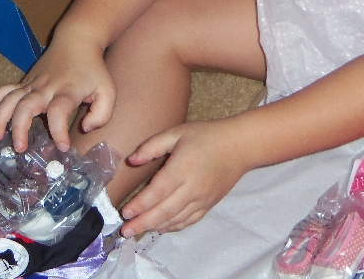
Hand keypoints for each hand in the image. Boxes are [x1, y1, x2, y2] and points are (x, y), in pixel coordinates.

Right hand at [0, 32, 114, 152]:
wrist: (77, 42)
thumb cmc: (93, 70)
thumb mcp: (107, 91)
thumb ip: (102, 113)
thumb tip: (85, 128)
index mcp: (67, 91)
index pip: (59, 112)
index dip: (59, 130)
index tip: (62, 147)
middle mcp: (46, 88)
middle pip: (27, 106)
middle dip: (20, 128)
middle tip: (20, 148)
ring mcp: (32, 84)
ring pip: (10, 99)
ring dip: (0, 118)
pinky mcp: (24, 83)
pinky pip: (3, 90)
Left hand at [119, 119, 250, 236]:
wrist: (239, 146)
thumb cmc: (206, 136)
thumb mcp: (177, 133)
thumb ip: (152, 146)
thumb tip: (132, 160)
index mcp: (182, 168)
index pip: (157, 192)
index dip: (140, 205)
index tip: (125, 212)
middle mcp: (192, 188)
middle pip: (164, 211)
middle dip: (142, 223)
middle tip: (125, 230)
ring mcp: (202, 199)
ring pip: (175, 219)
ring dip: (155, 227)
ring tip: (137, 230)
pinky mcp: (209, 205)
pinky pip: (189, 221)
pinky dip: (173, 227)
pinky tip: (160, 227)